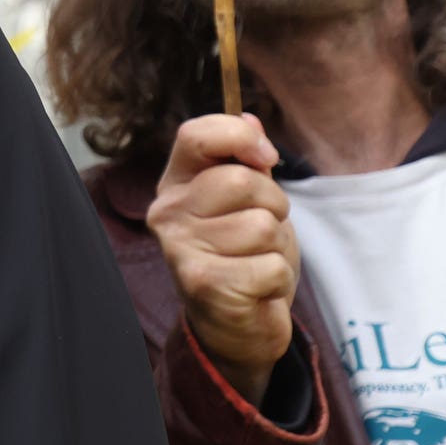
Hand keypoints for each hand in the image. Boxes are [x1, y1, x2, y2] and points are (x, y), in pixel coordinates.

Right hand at [146, 113, 297, 403]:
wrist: (236, 326)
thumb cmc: (243, 257)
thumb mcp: (248, 202)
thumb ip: (246, 161)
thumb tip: (251, 119)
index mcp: (176, 184)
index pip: (197, 135)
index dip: (241, 137)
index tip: (266, 157)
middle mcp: (168, 212)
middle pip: (242, 180)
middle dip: (274, 205)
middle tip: (263, 231)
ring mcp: (180, 249)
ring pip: (262, 226)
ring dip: (277, 247)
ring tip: (257, 262)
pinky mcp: (202, 284)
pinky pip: (270, 266)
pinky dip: (277, 280)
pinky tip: (257, 289)